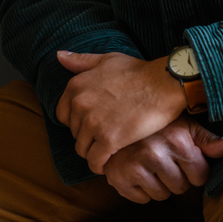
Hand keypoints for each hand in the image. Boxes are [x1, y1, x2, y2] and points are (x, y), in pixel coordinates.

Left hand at [55, 50, 187, 173]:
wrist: (163, 84)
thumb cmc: (138, 71)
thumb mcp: (107, 59)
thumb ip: (81, 61)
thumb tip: (59, 56)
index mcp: (76, 86)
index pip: (63, 115)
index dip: (78, 121)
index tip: (92, 122)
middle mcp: (80, 104)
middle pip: (75, 133)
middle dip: (88, 136)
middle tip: (106, 135)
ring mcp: (93, 123)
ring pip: (83, 150)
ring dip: (94, 152)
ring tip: (109, 149)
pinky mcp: (109, 140)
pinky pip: (95, 162)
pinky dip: (100, 165)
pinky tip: (110, 162)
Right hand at [104, 117, 222, 203]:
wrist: (116, 121)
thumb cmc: (156, 125)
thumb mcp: (185, 126)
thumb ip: (210, 140)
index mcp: (177, 141)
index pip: (200, 176)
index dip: (194, 169)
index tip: (182, 158)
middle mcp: (156, 154)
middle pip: (181, 188)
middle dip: (176, 178)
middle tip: (164, 160)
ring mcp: (136, 167)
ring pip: (162, 196)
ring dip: (159, 185)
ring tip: (150, 165)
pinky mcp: (120, 178)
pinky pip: (142, 199)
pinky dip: (140, 189)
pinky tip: (137, 171)